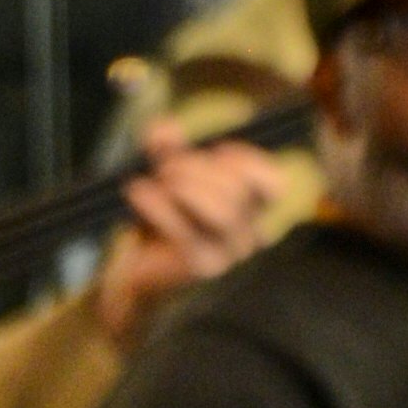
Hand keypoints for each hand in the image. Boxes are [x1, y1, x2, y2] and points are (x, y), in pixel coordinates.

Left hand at [98, 138, 281, 346]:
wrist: (134, 279)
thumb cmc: (157, 228)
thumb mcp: (164, 180)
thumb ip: (167, 150)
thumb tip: (165, 129)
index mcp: (248, 213)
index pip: (273, 184)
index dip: (245, 159)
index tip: (215, 150)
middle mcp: (246, 236)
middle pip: (239, 189)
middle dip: (198, 167)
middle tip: (166, 168)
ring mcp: (227, 256)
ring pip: (224, 209)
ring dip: (185, 184)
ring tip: (158, 182)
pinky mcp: (200, 269)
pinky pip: (185, 229)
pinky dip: (158, 204)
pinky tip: (139, 193)